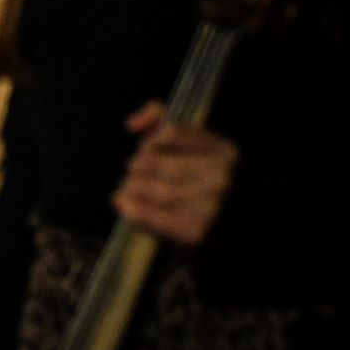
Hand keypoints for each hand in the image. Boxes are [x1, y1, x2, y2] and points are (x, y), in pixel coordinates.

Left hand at [113, 100, 238, 245]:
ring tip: (125, 190)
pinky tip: (124, 206)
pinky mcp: (196, 231)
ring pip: (157, 189)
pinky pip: (155, 216)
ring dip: (132, 188)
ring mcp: (211, 205)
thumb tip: (131, 125)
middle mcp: (221, 177)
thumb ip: (159, 118)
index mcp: (223, 150)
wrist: (225, 226)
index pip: (173, 131)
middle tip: (131, 175)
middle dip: (136, 167)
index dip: (150, 139)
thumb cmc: (195, 178)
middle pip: (158, 162)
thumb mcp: (186, 141)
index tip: (145, 150)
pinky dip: (135, 210)